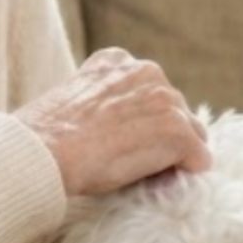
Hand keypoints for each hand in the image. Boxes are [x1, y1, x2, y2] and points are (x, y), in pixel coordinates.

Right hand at [13, 47, 211, 198]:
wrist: (42, 151)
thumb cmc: (46, 137)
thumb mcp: (74, 100)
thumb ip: (103, 101)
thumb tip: (117, 128)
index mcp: (118, 61)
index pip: (149, 92)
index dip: (138, 122)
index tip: (116, 141)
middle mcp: (147, 71)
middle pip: (175, 111)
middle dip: (159, 137)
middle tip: (128, 161)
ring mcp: (166, 100)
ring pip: (191, 134)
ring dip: (172, 156)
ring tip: (137, 171)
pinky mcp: (178, 131)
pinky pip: (200, 159)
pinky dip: (183, 175)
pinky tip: (153, 181)